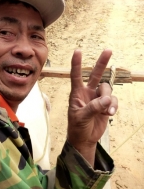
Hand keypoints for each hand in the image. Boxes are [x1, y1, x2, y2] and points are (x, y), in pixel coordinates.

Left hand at [67, 49, 117, 166]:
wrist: (84, 139)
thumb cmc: (77, 127)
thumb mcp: (81, 117)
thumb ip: (93, 108)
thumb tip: (106, 99)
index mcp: (77, 93)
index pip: (76, 75)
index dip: (77, 63)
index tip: (77, 51)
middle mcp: (88, 92)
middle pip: (96, 75)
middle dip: (102, 63)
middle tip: (108, 50)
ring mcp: (97, 98)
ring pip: (108, 90)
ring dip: (109, 99)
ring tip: (107, 111)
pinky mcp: (106, 105)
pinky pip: (113, 100)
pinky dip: (113, 106)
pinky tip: (109, 114)